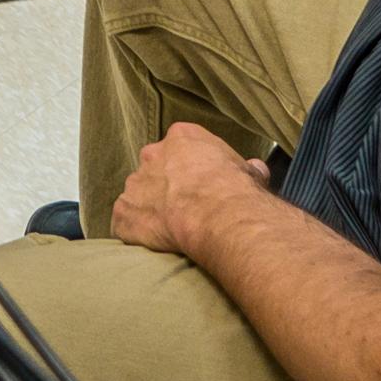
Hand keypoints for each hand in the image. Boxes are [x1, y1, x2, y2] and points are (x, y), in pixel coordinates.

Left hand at [108, 123, 273, 260]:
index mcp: (182, 137)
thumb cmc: (235, 190)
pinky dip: (134, 232)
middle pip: (154, 169)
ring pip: (137, 195)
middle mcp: (153, 155)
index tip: (198, 184)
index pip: (179, 148)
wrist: (217, 214)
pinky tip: (150, 243)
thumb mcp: (248, 171)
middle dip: (164, 186)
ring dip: (148, 209)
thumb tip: (256, 169)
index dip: (188, 168)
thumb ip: (245, 167)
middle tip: (182, 207)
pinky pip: (123, 222)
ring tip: (168, 229)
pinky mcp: (124, 212)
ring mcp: (135, 183)